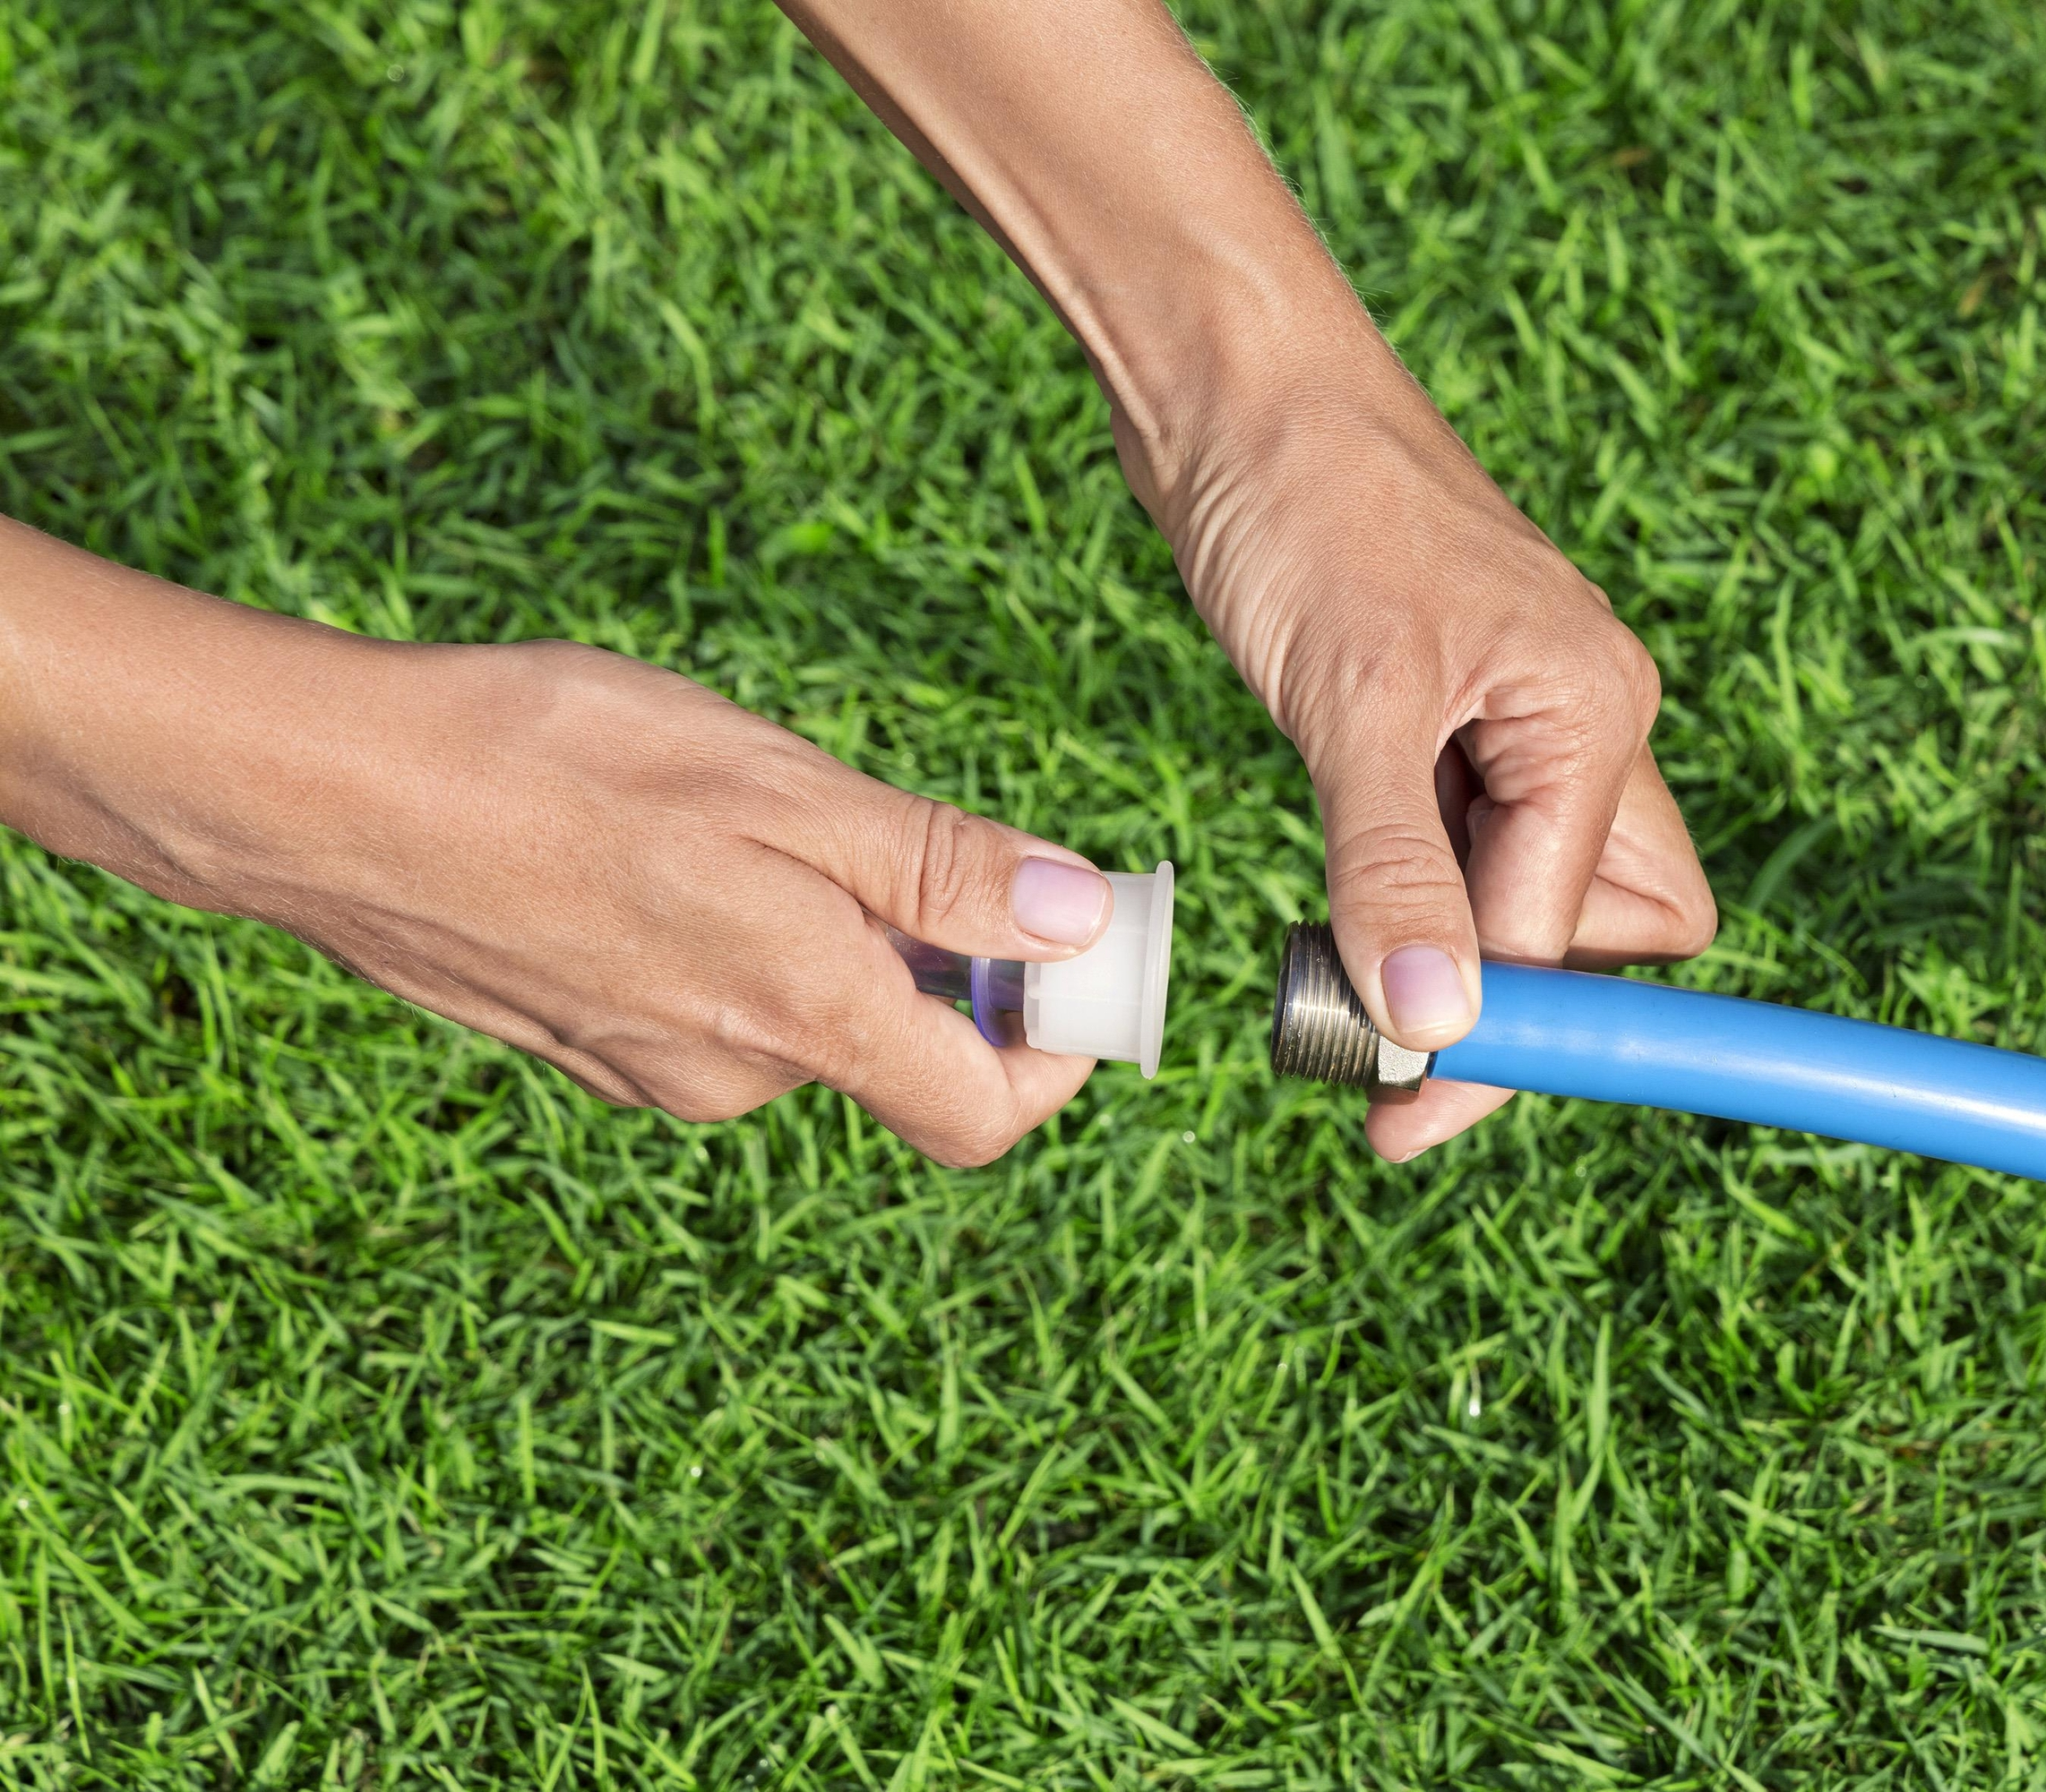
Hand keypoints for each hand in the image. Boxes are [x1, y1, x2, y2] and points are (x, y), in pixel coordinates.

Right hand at [0, 520, 1115, 1165]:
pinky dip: (733, 933)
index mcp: (800, 1022)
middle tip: (890, 832)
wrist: (320, 791)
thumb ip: (940, 873)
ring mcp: (643, 1067)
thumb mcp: (783, 792)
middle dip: (932, 958)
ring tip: (745, 811)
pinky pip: (707, 1001)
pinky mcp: (577, 1035)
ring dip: (823, 932)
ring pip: (796, 1017)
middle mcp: (729, 1077)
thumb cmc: (557, 766)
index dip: (1056, 1047)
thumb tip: (1082, 927)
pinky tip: (665, 839)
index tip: (1069, 953)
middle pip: (895, 1053)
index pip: (984, 1115)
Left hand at [766, 0, 1714, 1155]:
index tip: (1404, 1113)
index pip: (1583, 936)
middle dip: (1512, 1008)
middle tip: (1378, 1066)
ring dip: (1442, 962)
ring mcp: (1511, 724)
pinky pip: (1453, 852)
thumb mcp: (1351, 707)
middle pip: (1605, 933)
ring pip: (1523, 900)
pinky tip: (1330, 934)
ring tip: (1327, 1001)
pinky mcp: (1436, 720)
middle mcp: (1578, 723)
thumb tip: (1436, 1037)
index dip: (1502, 1036)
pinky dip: (1400, 907)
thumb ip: (1396, 877)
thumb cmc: (1307, 507)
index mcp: (1595, 712)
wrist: (1229, 384)